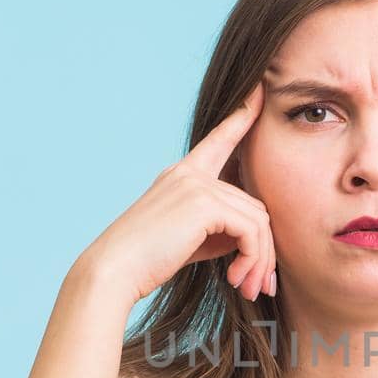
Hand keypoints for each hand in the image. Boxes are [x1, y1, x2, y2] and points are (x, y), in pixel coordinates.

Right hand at [83, 81, 276, 303]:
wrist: (114, 272)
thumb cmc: (146, 263)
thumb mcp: (189, 240)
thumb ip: (219, 229)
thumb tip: (254, 238)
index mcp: (181, 176)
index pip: (219, 140)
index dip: (242, 116)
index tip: (260, 89)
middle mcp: (189, 174)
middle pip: (254, 204)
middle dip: (263, 249)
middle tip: (261, 286)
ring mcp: (196, 184)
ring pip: (258, 220)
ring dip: (259, 259)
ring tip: (249, 289)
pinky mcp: (204, 203)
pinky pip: (251, 230)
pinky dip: (252, 258)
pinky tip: (234, 278)